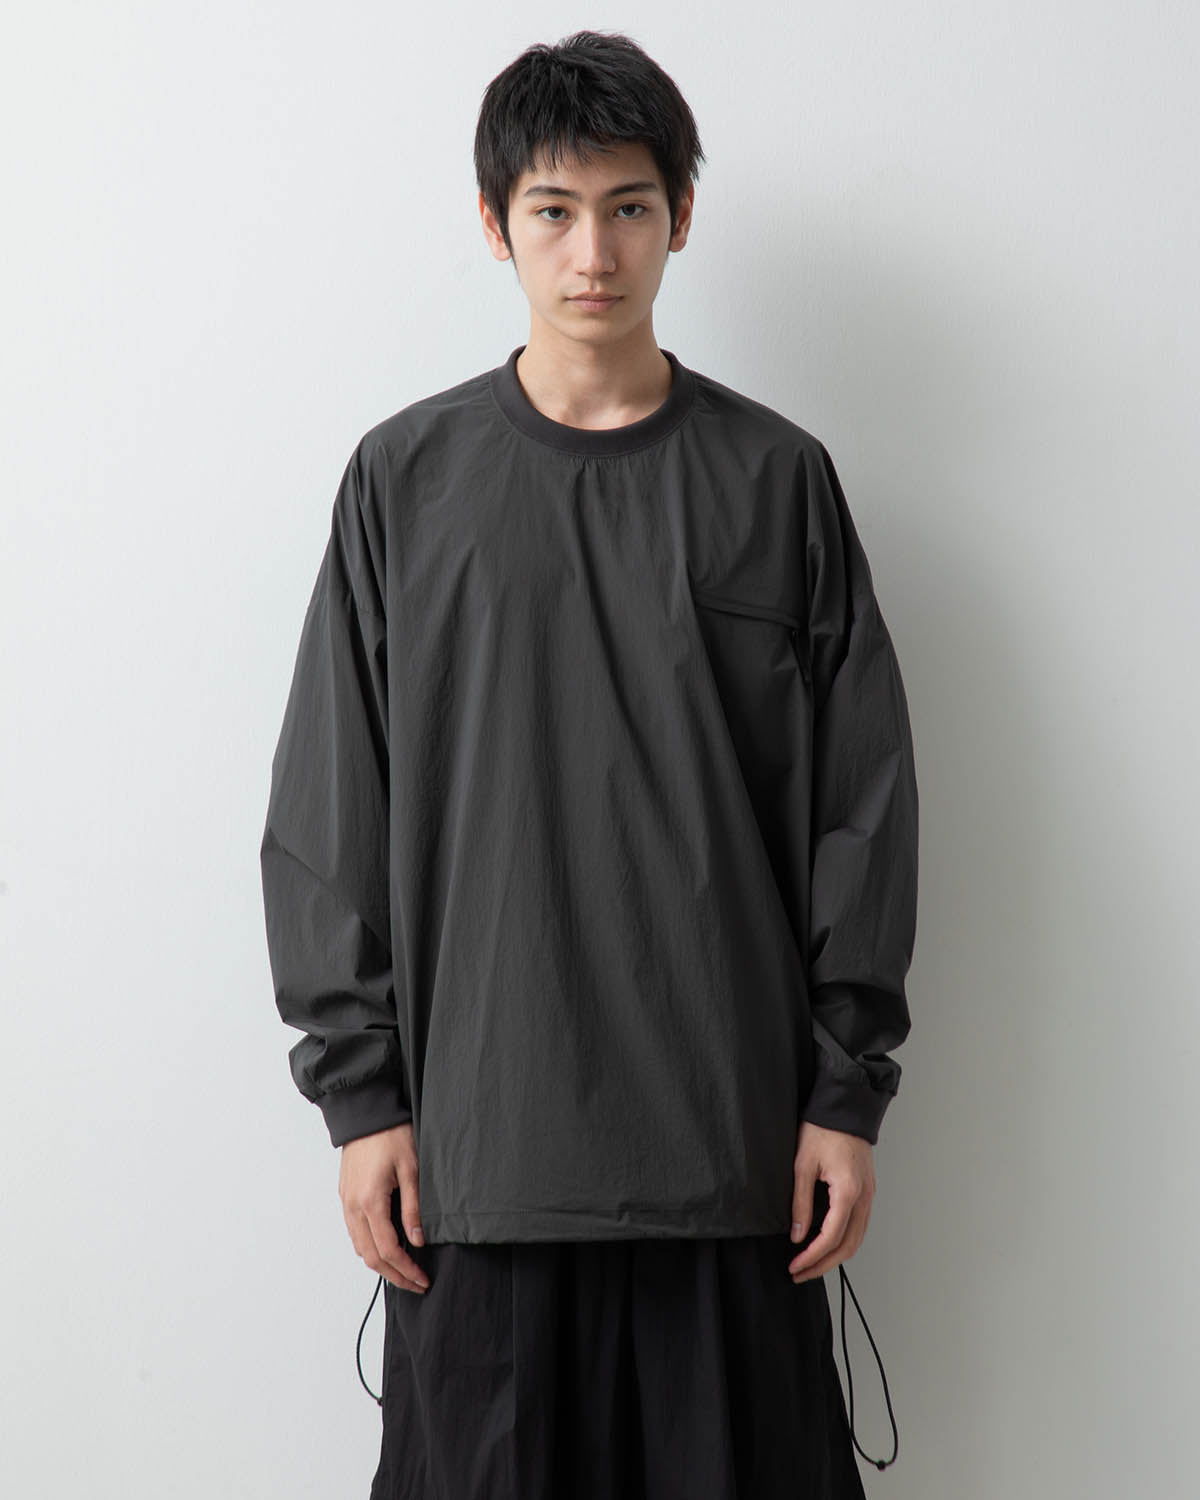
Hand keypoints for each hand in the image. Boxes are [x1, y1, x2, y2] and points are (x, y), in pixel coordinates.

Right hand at [338, 1121, 430, 1294]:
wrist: (366, 1113)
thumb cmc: (391, 1134)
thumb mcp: (412, 1169)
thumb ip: (413, 1208)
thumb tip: (417, 1240)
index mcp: (370, 1202)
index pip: (388, 1251)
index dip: (406, 1271)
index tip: (422, 1279)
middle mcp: (353, 1207)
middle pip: (370, 1257)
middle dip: (394, 1276)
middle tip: (415, 1283)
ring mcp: (346, 1202)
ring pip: (359, 1247)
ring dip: (380, 1264)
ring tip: (403, 1270)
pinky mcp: (346, 1195)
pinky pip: (354, 1232)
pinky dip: (369, 1247)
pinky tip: (385, 1247)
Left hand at [787, 1120, 875, 1282]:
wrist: (845, 1107)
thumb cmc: (822, 1129)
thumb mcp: (802, 1165)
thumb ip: (800, 1202)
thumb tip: (797, 1235)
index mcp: (848, 1191)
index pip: (831, 1237)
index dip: (812, 1257)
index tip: (795, 1266)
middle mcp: (864, 1198)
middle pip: (848, 1246)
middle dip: (823, 1265)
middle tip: (800, 1273)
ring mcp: (869, 1195)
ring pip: (857, 1239)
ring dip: (834, 1256)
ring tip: (810, 1263)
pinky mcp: (867, 1191)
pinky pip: (859, 1225)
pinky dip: (843, 1240)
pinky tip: (826, 1243)